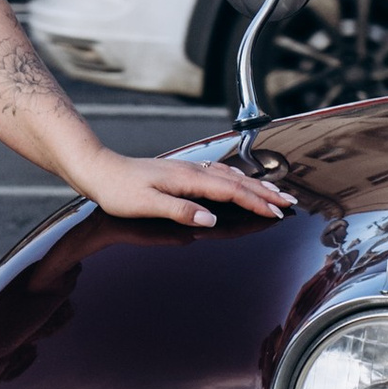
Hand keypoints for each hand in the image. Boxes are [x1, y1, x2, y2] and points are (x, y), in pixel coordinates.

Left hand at [74, 148, 289, 232]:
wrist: (98, 169)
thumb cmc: (118, 190)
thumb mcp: (147, 204)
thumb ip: (180, 210)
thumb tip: (211, 219)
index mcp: (188, 179)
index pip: (231, 191)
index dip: (256, 202)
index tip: (277, 211)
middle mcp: (192, 171)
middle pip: (237, 181)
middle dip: (265, 192)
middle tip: (289, 201)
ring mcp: (187, 170)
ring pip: (229, 176)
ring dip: (254, 185)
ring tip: (274, 192)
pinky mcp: (181, 172)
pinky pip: (218, 174)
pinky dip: (236, 179)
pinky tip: (238, 181)